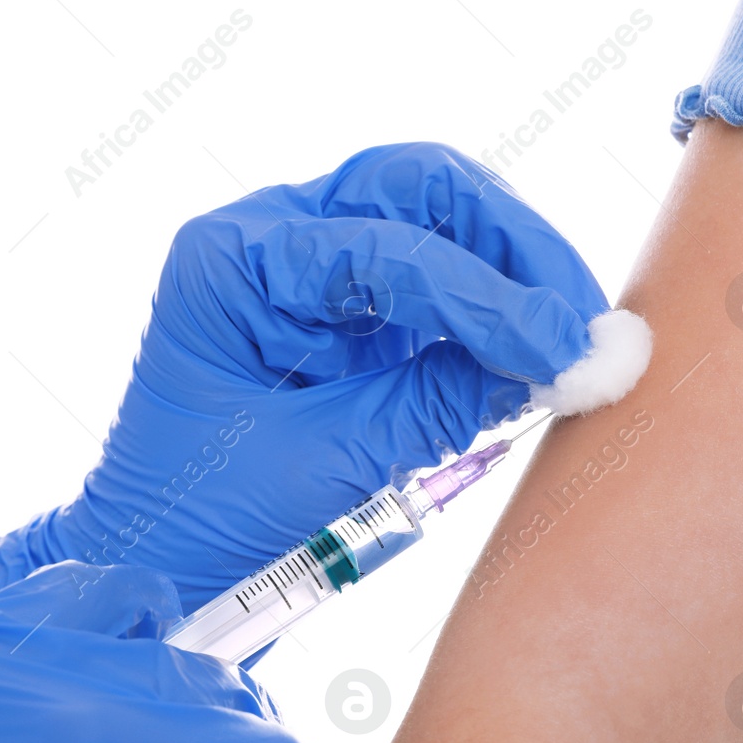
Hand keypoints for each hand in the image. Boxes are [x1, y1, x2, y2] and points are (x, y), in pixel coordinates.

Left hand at [0, 142, 642, 658]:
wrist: (160, 553)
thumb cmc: (206, 513)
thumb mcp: (326, 463)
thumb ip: (435, 404)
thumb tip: (551, 365)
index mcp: (237, 260)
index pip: (386, 246)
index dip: (487, 298)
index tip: (562, 348)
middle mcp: (276, 234)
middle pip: (420, 189)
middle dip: (513, 245)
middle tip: (582, 318)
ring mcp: (315, 259)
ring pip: (440, 213)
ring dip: (516, 264)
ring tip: (576, 331)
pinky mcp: (353, 300)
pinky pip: (441, 270)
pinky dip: (495, 299)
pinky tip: (540, 340)